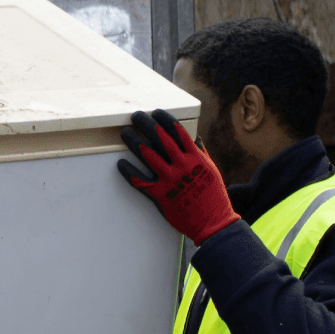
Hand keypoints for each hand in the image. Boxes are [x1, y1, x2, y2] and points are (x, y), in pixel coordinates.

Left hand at [117, 109, 238, 245]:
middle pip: (159, 138)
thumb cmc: (213, 196)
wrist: (213, 221)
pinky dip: (128, 171)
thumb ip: (200, 153)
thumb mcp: (211, 169)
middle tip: (136, 116)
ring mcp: (170, 179)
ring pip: (147, 155)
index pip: (178, 131)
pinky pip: (140, 180)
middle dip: (145, 124)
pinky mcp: (160, 195)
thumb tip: (194, 138)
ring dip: (133, 141)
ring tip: (125, 133)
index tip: (156, 112)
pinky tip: (120, 163)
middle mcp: (182, 165)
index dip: (165, 119)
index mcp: (195, 157)